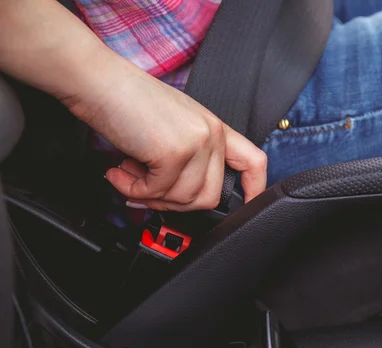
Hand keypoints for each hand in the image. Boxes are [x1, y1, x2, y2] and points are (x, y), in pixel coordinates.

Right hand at [66, 58, 267, 211]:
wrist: (99, 81)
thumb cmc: (128, 101)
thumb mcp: (173, 128)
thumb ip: (188, 158)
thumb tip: (182, 198)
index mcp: (215, 128)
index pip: (253, 162)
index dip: (254, 190)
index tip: (246, 205)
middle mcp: (211, 134)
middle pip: (210, 196)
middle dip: (175, 204)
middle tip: (147, 192)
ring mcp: (195, 143)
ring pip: (184, 199)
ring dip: (150, 196)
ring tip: (128, 175)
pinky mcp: (173, 153)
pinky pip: (157, 192)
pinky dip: (134, 189)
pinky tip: (119, 172)